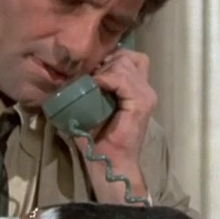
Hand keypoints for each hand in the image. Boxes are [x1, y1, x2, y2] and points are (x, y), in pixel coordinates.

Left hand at [74, 48, 155, 203]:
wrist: (109, 162)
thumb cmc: (98, 137)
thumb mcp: (92, 105)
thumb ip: (92, 86)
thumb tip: (73, 69)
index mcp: (137, 88)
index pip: (130, 57)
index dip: (110, 58)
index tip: (92, 70)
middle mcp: (146, 89)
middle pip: (128, 56)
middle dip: (107, 62)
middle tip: (91, 77)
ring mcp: (146, 96)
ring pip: (125, 64)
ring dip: (105, 70)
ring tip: (93, 83)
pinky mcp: (142, 103)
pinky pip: (123, 79)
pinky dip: (107, 78)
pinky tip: (96, 85)